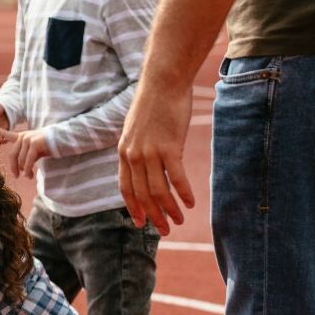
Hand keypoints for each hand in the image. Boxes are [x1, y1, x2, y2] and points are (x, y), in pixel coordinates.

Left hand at [0, 128, 49, 181]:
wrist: (66, 139)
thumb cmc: (51, 146)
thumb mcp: (35, 149)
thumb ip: (25, 155)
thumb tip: (20, 168)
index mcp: (22, 137)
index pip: (6, 135)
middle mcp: (24, 137)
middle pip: (13, 155)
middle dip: (14, 167)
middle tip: (16, 176)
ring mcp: (29, 139)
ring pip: (21, 159)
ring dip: (24, 170)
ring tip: (29, 176)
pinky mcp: (35, 143)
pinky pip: (28, 160)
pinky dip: (28, 169)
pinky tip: (29, 174)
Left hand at [119, 79, 194, 234]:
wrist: (162, 83)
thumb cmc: (153, 106)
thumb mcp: (137, 130)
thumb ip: (138, 150)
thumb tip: (145, 168)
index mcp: (123, 152)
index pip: (125, 188)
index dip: (133, 207)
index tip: (140, 223)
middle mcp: (133, 155)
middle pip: (142, 194)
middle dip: (153, 216)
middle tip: (165, 231)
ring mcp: (150, 151)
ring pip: (158, 190)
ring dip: (169, 209)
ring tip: (179, 221)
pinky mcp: (169, 146)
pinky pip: (175, 177)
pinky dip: (183, 193)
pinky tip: (191, 203)